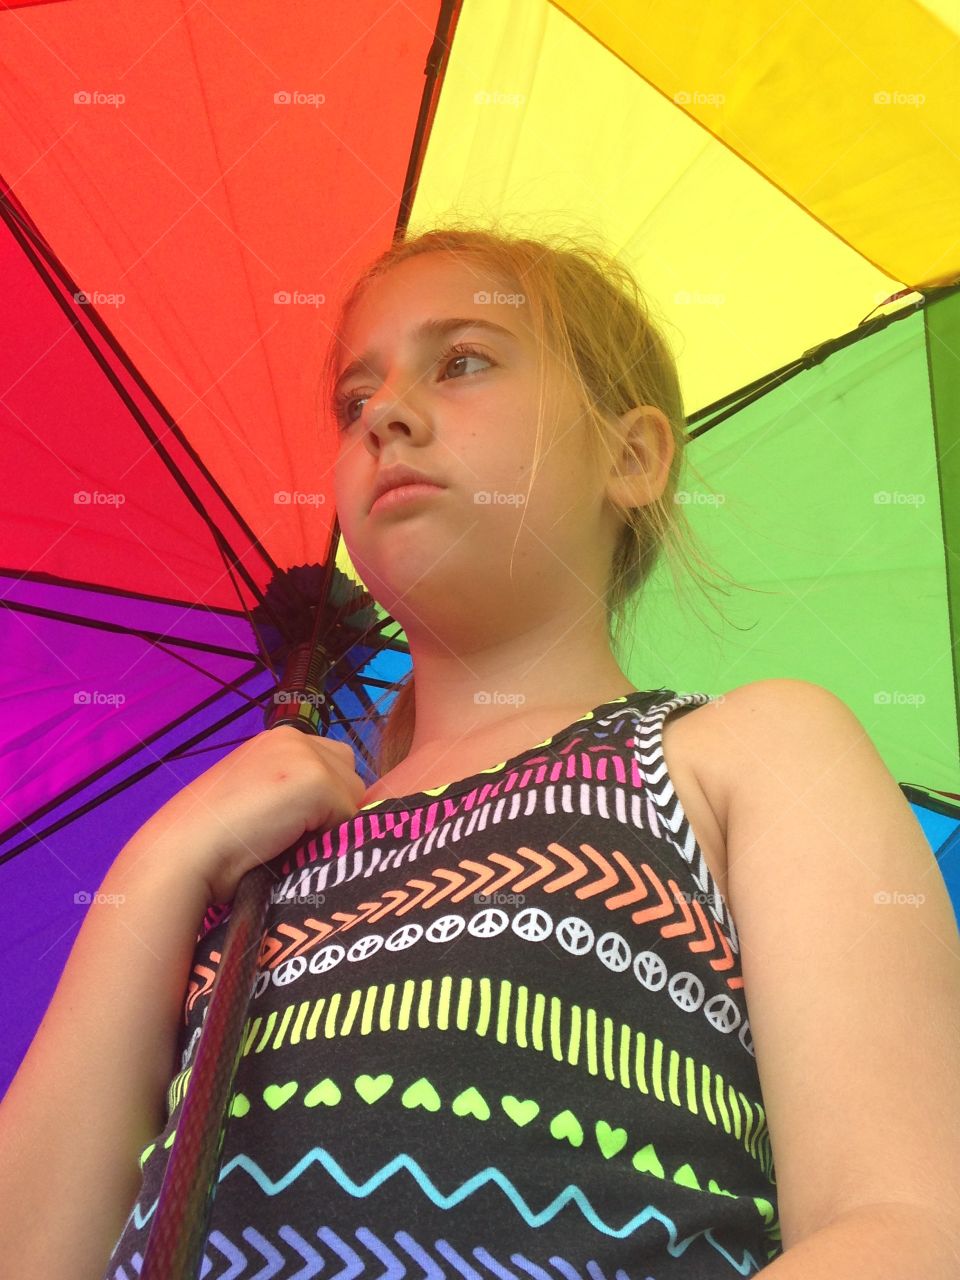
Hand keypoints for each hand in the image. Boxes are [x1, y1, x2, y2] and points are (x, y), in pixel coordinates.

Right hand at [131, 727, 366, 903]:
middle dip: (333, 808)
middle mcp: (295, 738)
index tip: (290, 824)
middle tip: (293, 835)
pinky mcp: (318, 782)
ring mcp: (308, 757)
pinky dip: (327, 839)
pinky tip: (289, 844)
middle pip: (350, 776)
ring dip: (332, 824)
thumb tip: (328, 812)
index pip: (332, 763)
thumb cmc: (211, 838)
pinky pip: (349, 819)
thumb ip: (289, 791)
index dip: (322, 799)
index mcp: (278, 740)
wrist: (185, 850)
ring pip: (354, 799)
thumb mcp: (254, 797)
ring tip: (290, 841)